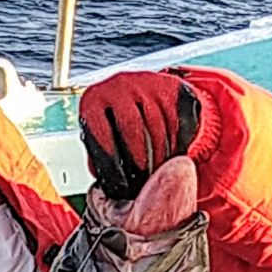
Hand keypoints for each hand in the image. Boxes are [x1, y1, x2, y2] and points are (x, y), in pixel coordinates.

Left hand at [79, 71, 202, 199]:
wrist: (143, 93)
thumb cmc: (115, 128)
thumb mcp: (100, 141)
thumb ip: (99, 161)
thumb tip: (105, 187)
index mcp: (93, 101)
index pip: (101, 135)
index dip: (111, 166)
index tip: (121, 189)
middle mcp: (117, 86)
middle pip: (132, 130)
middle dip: (139, 164)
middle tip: (144, 186)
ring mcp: (146, 83)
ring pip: (158, 128)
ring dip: (160, 158)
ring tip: (158, 175)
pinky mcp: (171, 87)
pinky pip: (177, 122)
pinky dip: (177, 145)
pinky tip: (172, 158)